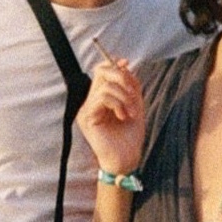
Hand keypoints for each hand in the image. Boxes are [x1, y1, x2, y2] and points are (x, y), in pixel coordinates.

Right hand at [76, 60, 144, 175]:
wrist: (126, 159)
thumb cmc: (130, 136)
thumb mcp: (134, 104)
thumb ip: (130, 85)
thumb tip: (124, 63)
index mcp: (100, 98)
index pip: (101, 71)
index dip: (114, 64)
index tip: (127, 65)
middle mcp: (90, 102)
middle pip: (101, 72)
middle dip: (121, 78)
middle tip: (133, 94)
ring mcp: (86, 109)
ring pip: (105, 86)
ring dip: (124, 96)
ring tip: (131, 112)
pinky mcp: (87, 117)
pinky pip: (102, 97)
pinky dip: (118, 103)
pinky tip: (124, 116)